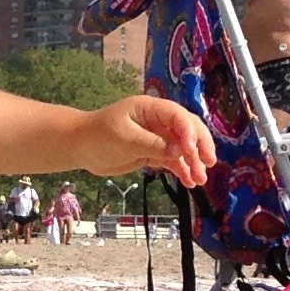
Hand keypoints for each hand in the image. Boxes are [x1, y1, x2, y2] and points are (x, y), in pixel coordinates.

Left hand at [88, 94, 214, 185]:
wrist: (80, 147)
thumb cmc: (98, 135)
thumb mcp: (125, 138)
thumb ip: (153, 144)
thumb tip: (180, 151)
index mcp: (151, 108)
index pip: (178, 116)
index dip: (189, 131)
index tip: (191, 150)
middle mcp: (158, 121)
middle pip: (188, 130)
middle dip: (200, 145)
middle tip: (209, 162)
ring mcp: (157, 137)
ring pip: (183, 148)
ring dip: (193, 162)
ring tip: (200, 179)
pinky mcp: (153, 153)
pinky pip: (173, 161)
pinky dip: (182, 170)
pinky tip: (189, 182)